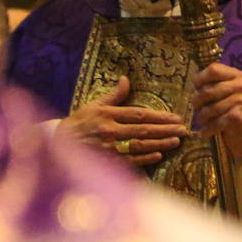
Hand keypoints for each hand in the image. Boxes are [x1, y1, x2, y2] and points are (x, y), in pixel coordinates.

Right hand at [58, 76, 188, 168]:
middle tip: (184, 129)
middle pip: (144, 129)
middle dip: (166, 129)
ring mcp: (109, 148)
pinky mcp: (106, 162)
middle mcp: (110, 131)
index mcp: (109, 115)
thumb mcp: (94, 105)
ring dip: (160, 143)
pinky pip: (129, 161)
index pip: (140, 114)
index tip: (176, 117)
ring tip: (177, 141)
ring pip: (139, 145)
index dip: (159, 116)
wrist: (56, 144)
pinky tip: (159, 155)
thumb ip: (113, 95)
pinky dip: (144, 158)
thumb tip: (126, 79)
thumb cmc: (78, 122)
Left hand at [189, 62, 241, 160]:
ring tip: (202, 121)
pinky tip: (205, 133)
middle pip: (208, 90)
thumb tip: (193, 82)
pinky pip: (215, 122)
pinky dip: (208, 129)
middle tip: (197, 108)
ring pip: (210, 108)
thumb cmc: (233, 110)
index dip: (200, 79)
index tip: (196, 89)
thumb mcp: (227, 92)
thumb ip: (214, 84)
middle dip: (197, 102)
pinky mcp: (240, 117)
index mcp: (237, 76)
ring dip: (202, 117)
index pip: (213, 69)